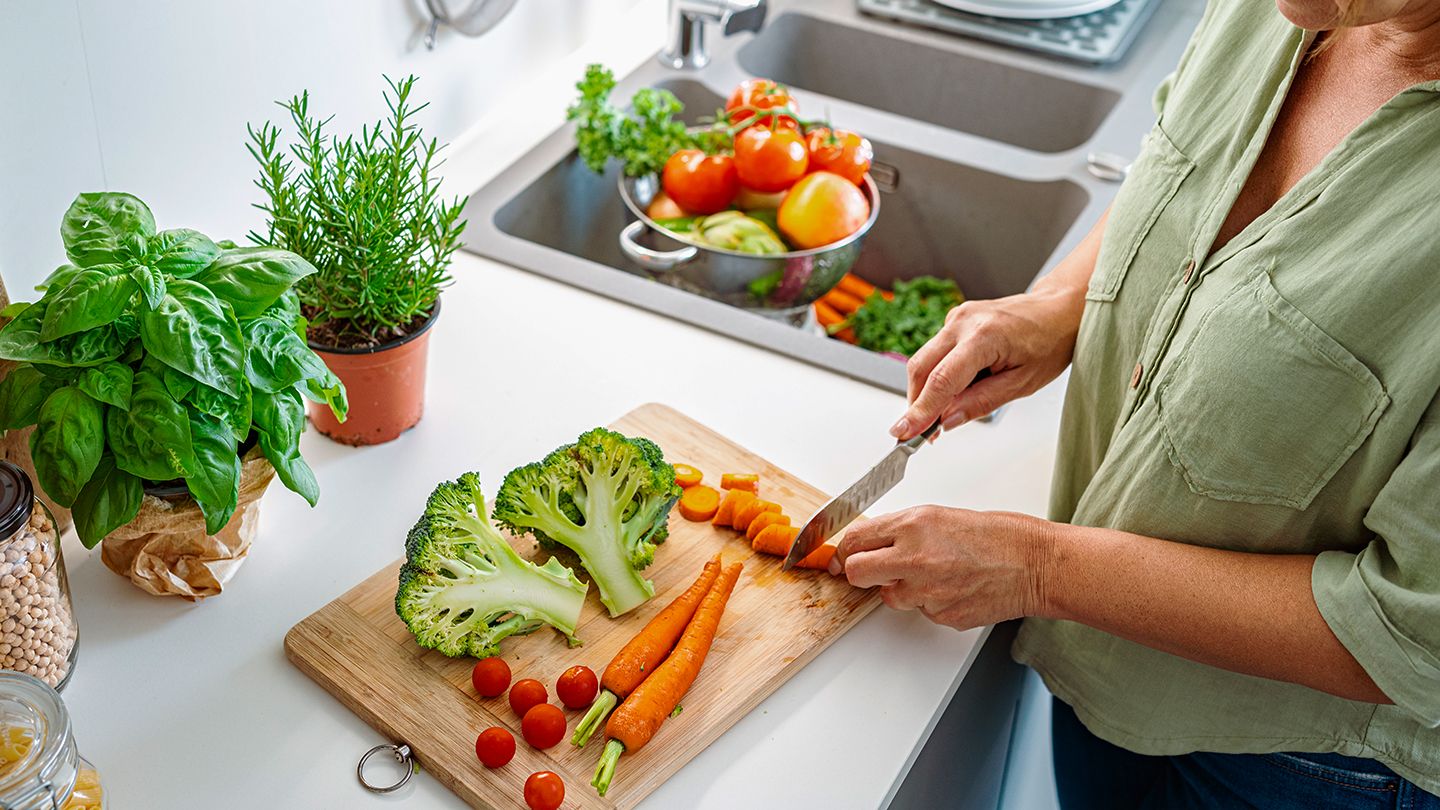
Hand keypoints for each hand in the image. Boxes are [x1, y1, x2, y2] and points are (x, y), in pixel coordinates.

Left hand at [830, 506, 1056, 630]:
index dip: (845, 550)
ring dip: (901, 589)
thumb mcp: (939, 516)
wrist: (1034, 564)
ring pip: (889, 597)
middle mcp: (914, 557)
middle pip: (857, 572)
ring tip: (934, 575)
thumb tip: (871, 541)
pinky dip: (930, 603)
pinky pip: (920, 611)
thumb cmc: (997, 536)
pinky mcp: (941, 615)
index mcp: (913, 525)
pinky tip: (953, 588)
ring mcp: (927, 591)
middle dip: (860, 572)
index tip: (842, 556)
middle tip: (873, 570)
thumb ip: (901, 529)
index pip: (856, 539)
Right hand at [891, 289, 1082, 440]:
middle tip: (921, 433)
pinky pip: (935, 353)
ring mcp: (956, 318)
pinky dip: (938, 375)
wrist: (1058, 310)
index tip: (903, 432)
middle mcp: (963, 322)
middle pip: (920, 368)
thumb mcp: (1023, 384)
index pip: (941, 381)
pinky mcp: (954, 320)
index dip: (920, 411)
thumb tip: (947, 421)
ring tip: (947, 412)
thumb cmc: (1050, 342)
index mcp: (984, 337)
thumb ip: (981, 402)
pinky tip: (960, 386)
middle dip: (916, 403)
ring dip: (927, 390)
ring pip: (924, 360)